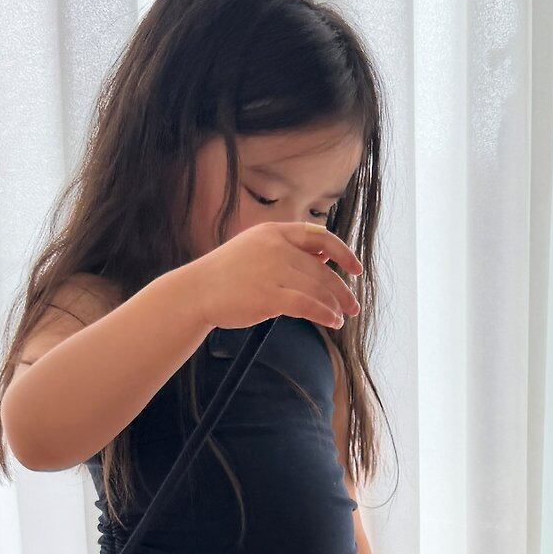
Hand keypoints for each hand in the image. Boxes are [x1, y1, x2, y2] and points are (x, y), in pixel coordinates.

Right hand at [188, 220, 362, 332]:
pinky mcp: (268, 296)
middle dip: (342, 290)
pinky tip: (333, 322)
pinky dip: (325, 314)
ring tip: (342, 318)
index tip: (356, 269)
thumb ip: (289, 250)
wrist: (196, 291)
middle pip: (322, 269)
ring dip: (335, 305)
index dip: (343, 252)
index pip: (319, 236)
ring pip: (317, 288)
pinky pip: (307, 305)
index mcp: (274, 232)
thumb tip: (325, 255)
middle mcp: (275, 247)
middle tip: (353, 305)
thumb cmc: (228, 274)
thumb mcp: (257, 249)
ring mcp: (271, 270)